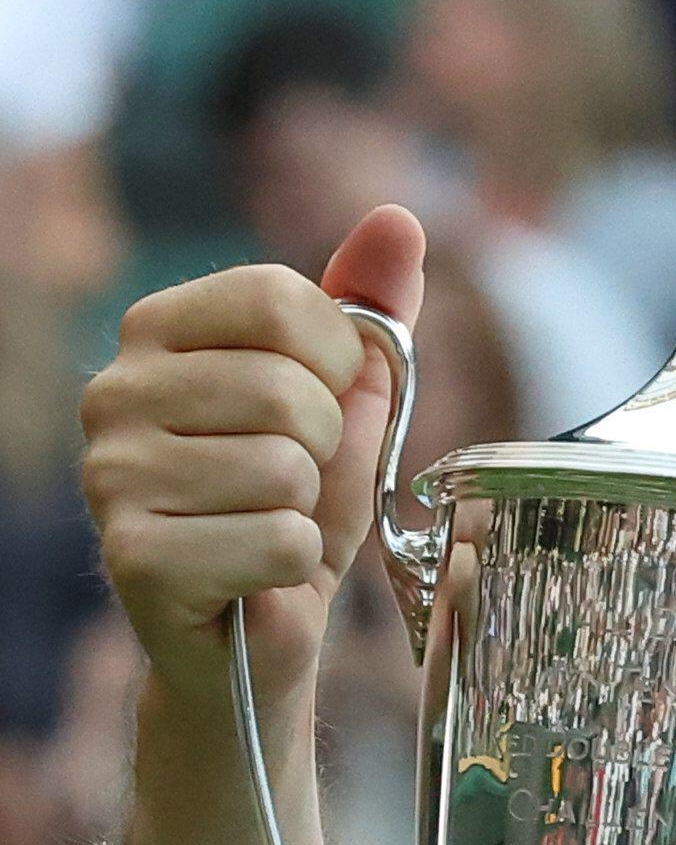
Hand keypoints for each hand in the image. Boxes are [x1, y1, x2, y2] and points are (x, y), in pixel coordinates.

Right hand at [76, 208, 425, 709]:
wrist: (255, 626)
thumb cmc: (294, 503)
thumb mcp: (347, 399)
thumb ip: (370, 310)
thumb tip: (399, 218)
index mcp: (155, 332)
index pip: (281, 298)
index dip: (337, 361)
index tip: (322, 403)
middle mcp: (111, 392)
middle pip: (286, 388)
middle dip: (325, 446)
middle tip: (292, 482)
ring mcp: (108, 474)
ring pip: (284, 468)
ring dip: (307, 508)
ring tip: (266, 523)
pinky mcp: (132, 555)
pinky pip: (277, 539)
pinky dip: (292, 564)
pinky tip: (251, 573)